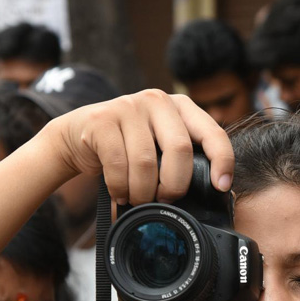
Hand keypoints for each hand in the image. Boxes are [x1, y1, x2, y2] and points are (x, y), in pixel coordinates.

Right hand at [47, 89, 233, 206]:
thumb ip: (180, 158)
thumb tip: (213, 193)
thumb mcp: (157, 145)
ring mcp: (128, 106)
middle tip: (165, 200)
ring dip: (142, 192)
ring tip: (137, 199)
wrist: (77, 135)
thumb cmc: (125, 147)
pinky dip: (120, 188)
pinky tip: (119, 193)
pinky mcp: (101, 121)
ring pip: (146, 162)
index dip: (222, 161)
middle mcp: (157, 100)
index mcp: (180, 106)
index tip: (220, 187)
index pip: (212, 132)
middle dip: (174, 184)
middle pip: (180, 149)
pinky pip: (118, 165)